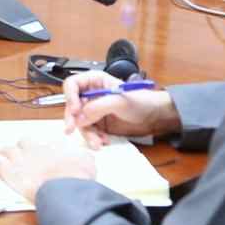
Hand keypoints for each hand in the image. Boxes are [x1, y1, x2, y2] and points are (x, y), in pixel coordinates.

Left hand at [0, 134, 96, 202]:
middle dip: (25, 148)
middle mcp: (37, 149)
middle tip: (26, 157)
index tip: (50, 159)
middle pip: (25, 141)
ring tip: (7, 160)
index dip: (48, 151)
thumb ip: (83, 157)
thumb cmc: (77, 177)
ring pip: (8, 149)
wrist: (64, 187)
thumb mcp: (88, 163)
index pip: (49, 143)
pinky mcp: (10, 172)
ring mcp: (22, 159)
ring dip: (7, 154)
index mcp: (56, 146)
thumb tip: (84, 157)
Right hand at [62, 70, 178, 147]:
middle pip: (73, 105)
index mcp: (95, 81)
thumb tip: (79, 117)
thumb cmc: (140, 101)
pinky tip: (104, 141)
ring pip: (80, 122)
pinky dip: (94, 138)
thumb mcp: (120, 101)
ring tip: (97, 143)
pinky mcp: (98, 124)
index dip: (70, 96)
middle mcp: (91, 94)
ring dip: (87, 133)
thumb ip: (99, 107)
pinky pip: (89, 131)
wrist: (154, 116)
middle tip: (71, 130)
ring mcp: (94, 110)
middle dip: (73, 119)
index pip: (73, 84)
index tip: (76, 110)